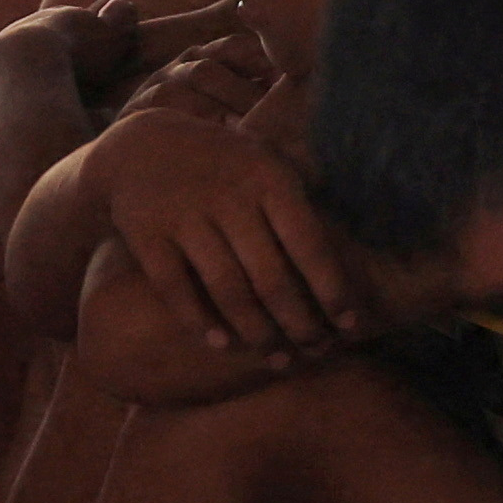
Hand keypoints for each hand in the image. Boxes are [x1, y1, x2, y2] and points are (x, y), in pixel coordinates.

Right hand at [85, 109, 374, 364]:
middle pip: (271, 278)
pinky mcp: (147, 234)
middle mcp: (228, 197)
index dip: (332, 290)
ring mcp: (185, 216)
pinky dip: (199, 322)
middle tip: (312, 348)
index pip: (309, 244)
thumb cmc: (222, 162)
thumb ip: (303, 192)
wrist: (139, 147)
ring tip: (274, 355)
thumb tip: (363, 230)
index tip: (348, 324)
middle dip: (298, 322)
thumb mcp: (265, 159)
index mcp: (267, 178)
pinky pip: (176, 289)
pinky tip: (220, 344)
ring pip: (227, 290)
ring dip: (255, 331)